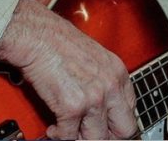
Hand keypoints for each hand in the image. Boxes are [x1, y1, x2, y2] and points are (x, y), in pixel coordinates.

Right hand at [0, 0, 136, 139]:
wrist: (37, 36)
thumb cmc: (57, 41)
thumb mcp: (95, 57)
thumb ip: (103, 80)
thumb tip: (102, 105)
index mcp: (118, 73)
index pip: (130, 111)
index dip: (116, 123)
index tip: (106, 127)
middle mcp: (110, 86)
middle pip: (124, 130)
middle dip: (106, 136)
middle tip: (90, 134)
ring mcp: (93, 98)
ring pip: (97, 138)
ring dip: (81, 137)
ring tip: (69, 131)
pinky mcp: (72, 107)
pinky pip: (69, 136)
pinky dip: (59, 135)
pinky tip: (54, 127)